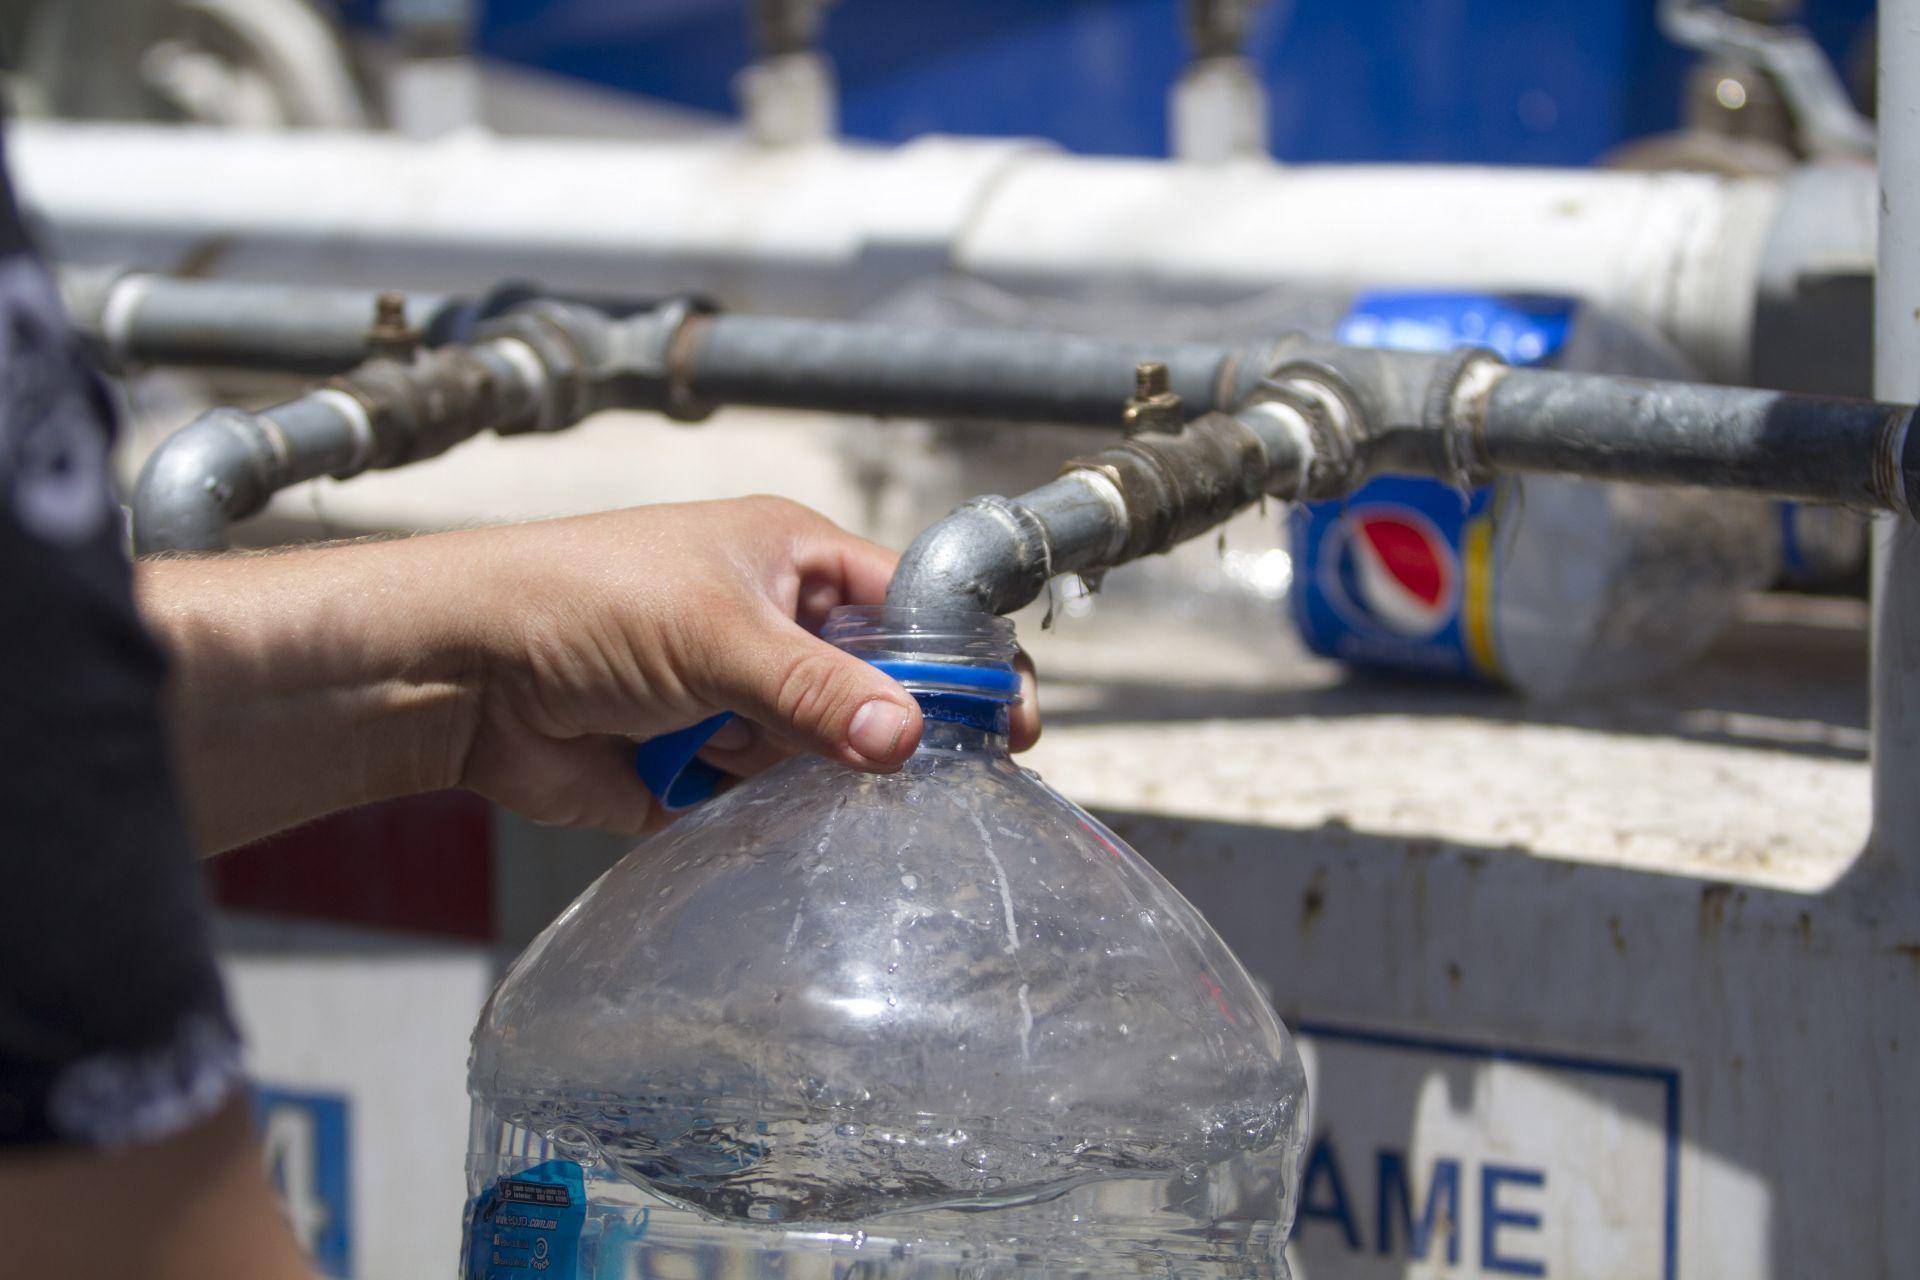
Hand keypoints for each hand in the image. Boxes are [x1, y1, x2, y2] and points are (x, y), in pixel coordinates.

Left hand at [139, 498, 1039, 851]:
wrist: (459, 673)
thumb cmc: (582, 604)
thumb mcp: (717, 633)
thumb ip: (816, 691)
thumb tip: (910, 739)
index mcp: (792, 559)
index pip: (910, 605)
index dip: (962, 658)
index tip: (1011, 719)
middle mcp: (774, 625)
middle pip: (875, 687)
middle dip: (889, 729)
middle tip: (935, 776)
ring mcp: (739, 697)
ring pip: (824, 751)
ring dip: (813, 772)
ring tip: (778, 769)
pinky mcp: (700, 766)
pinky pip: (767, 800)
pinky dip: (765, 811)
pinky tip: (748, 805)